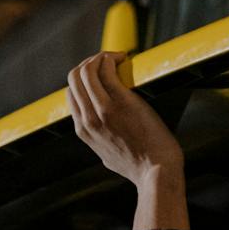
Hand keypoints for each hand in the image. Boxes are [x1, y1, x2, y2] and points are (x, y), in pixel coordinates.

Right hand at [65, 52, 182, 186]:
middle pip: (74, 78)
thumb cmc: (140, 165)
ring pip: (86, 70)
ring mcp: (103, 110)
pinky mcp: (122, 101)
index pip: (71, 93)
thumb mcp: (108, 156)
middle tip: (109, 62)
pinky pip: (106, 69)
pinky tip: (123, 58)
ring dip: (100, 57)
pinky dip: (111, 58)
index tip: (102, 74)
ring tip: (116, 58)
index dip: (84, 79)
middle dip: (89, 63)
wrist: (157, 172)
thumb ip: (101, 142)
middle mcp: (88, 119)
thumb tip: (104, 137)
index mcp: (83, 131)